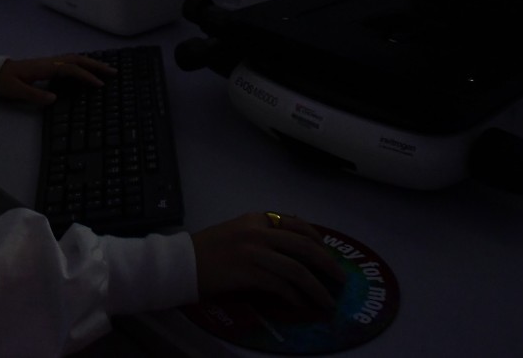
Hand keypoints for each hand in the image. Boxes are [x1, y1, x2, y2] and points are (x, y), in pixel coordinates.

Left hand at [0, 54, 114, 105]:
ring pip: (75, 59)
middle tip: (114, 72)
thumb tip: (54, 98)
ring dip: (91, 63)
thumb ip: (34, 94)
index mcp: (44, 67)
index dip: (86, 75)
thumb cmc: (3, 81)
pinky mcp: (48, 66)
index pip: (70, 69)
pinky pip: (70, 62)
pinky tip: (88, 70)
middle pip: (77, 60)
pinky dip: (83, 64)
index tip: (99, 84)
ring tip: (107, 70)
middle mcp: (49, 62)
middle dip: (96, 65)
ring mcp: (49, 62)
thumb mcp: (16, 90)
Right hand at [191, 212, 342, 311]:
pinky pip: (281, 286)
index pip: (297, 224)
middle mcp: (258, 232)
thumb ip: (263, 233)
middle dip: (328, 264)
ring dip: (317, 287)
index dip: (318, 239)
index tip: (329, 253)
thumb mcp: (238, 231)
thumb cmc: (208, 250)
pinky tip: (300, 304)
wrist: (182, 263)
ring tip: (327, 301)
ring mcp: (254, 252)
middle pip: (304, 246)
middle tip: (340, 279)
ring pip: (297, 269)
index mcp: (257, 219)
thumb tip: (293, 248)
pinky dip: (295, 296)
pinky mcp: (248, 273)